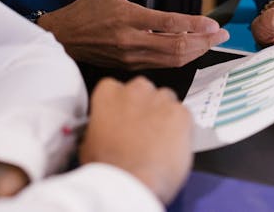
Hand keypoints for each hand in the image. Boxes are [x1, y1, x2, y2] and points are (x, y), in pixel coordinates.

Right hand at [37, 0, 228, 68]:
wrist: (64, 37)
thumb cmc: (86, 8)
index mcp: (127, 17)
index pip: (169, 23)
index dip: (195, 25)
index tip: (214, 24)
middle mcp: (131, 40)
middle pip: (176, 46)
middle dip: (204, 41)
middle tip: (222, 34)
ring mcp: (131, 56)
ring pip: (172, 59)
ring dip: (196, 51)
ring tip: (211, 42)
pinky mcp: (130, 65)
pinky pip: (162, 65)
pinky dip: (181, 58)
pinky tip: (191, 49)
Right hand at [79, 77, 191, 203]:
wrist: (131, 184)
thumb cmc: (107, 168)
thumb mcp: (89, 144)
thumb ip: (99, 127)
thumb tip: (105, 132)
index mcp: (108, 93)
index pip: (117, 89)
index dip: (122, 107)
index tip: (124, 121)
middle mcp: (135, 89)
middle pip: (145, 91)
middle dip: (145, 107)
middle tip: (143, 132)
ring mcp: (161, 99)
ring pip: (167, 101)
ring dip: (164, 116)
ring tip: (161, 141)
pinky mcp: (182, 113)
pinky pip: (185, 116)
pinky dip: (181, 129)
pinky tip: (173, 147)